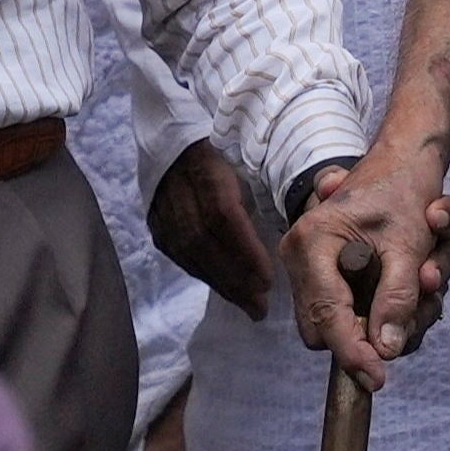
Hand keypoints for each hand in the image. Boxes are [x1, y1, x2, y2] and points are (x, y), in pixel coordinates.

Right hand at [145, 142, 274, 313]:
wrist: (172, 144)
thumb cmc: (224, 154)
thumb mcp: (244, 163)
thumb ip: (261, 192)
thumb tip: (294, 226)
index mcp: (205, 169)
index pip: (224, 216)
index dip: (245, 251)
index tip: (268, 279)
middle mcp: (178, 192)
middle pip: (205, 243)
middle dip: (235, 279)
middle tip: (261, 306)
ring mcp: (162, 210)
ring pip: (191, 255)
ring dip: (221, 284)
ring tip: (248, 305)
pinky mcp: (155, 225)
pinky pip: (180, 257)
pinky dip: (205, 275)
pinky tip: (224, 289)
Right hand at [281, 152, 449, 385]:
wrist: (406, 162)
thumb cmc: (406, 194)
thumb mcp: (409, 246)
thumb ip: (397, 298)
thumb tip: (386, 350)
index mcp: (311, 244)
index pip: (326, 316)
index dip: (353, 352)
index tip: (379, 379)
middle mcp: (302, 259)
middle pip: (329, 328)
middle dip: (378, 329)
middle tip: (423, 306)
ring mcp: (315, 267)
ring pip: (347, 321)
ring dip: (398, 312)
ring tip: (431, 276)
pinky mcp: (333, 273)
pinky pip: (357, 306)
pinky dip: (396, 300)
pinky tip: (422, 272)